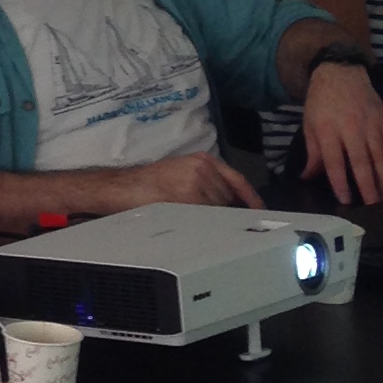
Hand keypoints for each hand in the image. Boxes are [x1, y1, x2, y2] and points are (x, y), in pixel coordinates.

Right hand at [111, 154, 261, 212]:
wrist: (121, 188)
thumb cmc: (146, 184)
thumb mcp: (180, 172)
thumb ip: (205, 181)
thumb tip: (226, 201)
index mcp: (203, 159)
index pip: (238, 180)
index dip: (251, 198)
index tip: (261, 211)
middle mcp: (204, 168)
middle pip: (228, 198)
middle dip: (219, 209)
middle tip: (195, 212)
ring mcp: (198, 182)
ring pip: (218, 210)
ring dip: (207, 217)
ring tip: (180, 212)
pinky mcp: (190, 198)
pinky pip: (206, 218)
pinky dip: (199, 223)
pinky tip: (180, 217)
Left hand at [300, 60, 382, 208]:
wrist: (340, 72)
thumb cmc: (321, 102)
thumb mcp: (309, 125)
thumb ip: (313, 153)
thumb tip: (307, 177)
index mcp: (328, 130)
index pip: (334, 161)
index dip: (340, 182)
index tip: (345, 200)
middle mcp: (351, 128)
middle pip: (361, 161)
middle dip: (368, 185)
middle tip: (372, 205)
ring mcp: (371, 123)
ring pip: (381, 154)